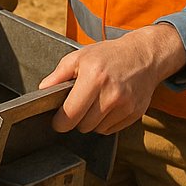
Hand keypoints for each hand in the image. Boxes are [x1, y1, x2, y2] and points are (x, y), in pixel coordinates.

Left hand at [39, 24, 185, 133]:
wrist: (142, 56)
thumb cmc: (107, 55)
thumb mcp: (79, 56)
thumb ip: (58, 74)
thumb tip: (42, 90)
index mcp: (93, 77)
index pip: (72, 113)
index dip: (60, 122)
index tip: (56, 122)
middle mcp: (111, 94)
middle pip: (84, 125)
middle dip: (75, 119)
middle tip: (76, 106)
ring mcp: (125, 106)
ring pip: (97, 129)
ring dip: (90, 122)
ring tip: (92, 103)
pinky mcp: (135, 114)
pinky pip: (111, 130)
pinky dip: (104, 123)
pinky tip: (105, 107)